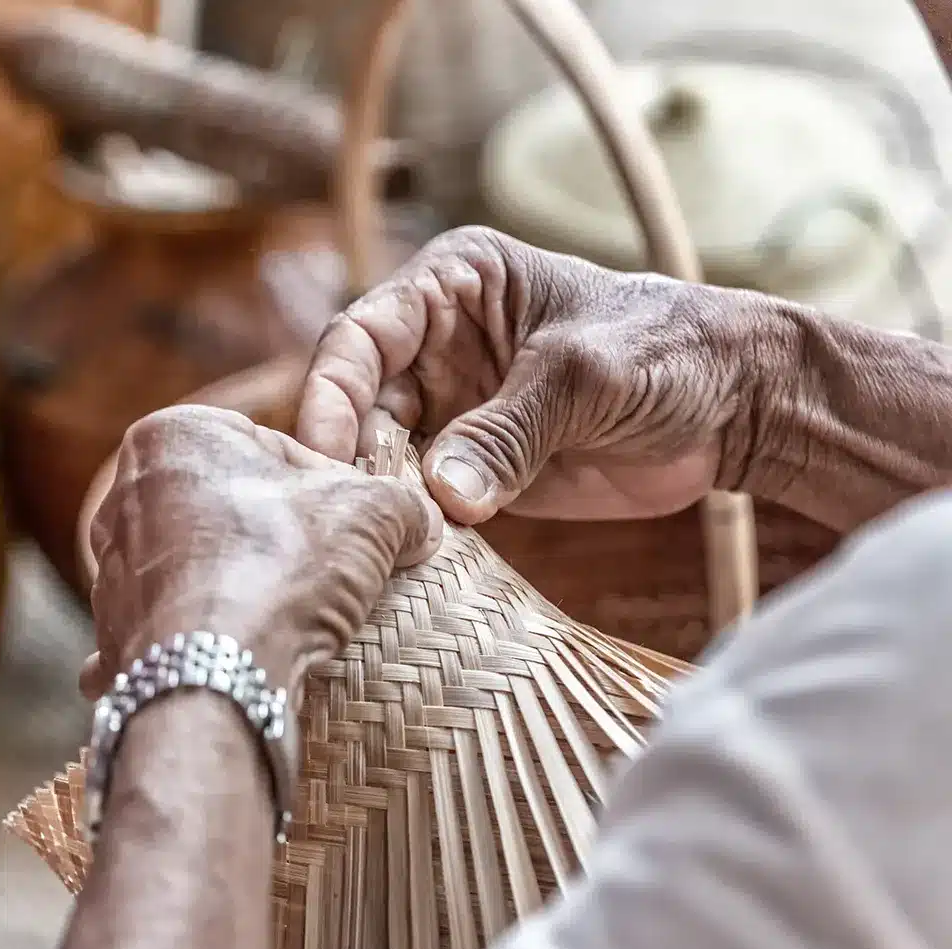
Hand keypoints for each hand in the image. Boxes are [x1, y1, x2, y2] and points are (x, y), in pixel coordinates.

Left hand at [81, 405, 441, 699]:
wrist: (215, 675)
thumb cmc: (281, 568)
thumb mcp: (371, 512)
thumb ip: (400, 501)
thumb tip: (419, 523)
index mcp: (174, 433)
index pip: (272, 444)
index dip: (327, 484)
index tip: (356, 523)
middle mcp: (125, 491)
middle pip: (229, 502)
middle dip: (278, 532)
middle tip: (327, 570)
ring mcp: (111, 563)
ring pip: (197, 562)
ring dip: (239, 582)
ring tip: (287, 615)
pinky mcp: (112, 628)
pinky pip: (168, 622)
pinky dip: (200, 635)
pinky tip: (234, 652)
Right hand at [296, 226, 795, 523]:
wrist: (736, 408)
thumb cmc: (668, 352)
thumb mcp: (584, 377)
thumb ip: (508, 432)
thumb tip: (441, 496)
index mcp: (450, 284)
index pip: (360, 335)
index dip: (330, 392)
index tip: (321, 454)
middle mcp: (433, 344)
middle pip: (355, 402)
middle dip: (344, 456)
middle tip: (342, 514)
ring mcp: (448, 409)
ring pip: (376, 456)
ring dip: (373, 498)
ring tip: (375, 542)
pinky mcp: (469, 468)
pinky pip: (417, 499)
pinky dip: (408, 526)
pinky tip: (403, 555)